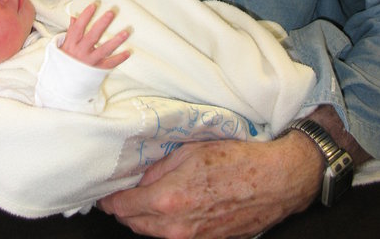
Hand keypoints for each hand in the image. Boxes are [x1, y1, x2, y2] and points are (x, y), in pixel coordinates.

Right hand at [61, 2, 129, 68]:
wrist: (63, 83)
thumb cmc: (66, 61)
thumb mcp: (64, 45)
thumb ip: (71, 31)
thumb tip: (74, 16)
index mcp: (71, 44)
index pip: (78, 28)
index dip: (85, 16)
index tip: (94, 6)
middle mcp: (81, 52)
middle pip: (92, 36)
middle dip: (102, 24)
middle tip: (111, 13)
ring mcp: (89, 61)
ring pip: (104, 50)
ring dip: (115, 41)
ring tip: (126, 33)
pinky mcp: (97, 70)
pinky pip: (109, 64)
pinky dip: (119, 59)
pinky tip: (128, 52)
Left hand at [99, 131, 324, 238]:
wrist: (274, 181)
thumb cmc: (236, 159)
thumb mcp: (191, 149)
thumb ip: (160, 165)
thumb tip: (139, 175)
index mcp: (169, 200)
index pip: (123, 206)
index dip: (110, 197)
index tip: (105, 187)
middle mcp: (177, 226)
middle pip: (133, 223)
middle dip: (122, 207)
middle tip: (118, 189)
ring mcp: (192, 238)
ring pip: (151, 232)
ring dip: (140, 217)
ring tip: (137, 196)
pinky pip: (172, 235)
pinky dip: (161, 223)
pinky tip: (164, 206)